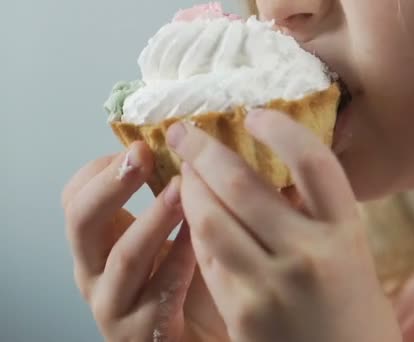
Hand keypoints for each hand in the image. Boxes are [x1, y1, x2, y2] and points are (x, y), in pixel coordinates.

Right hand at [62, 142, 229, 341]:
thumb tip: (188, 146)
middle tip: (142, 155)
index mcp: (97, 244)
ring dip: (153, 218)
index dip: (101, 169)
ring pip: (124, 256)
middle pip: (82, 222)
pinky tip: (203, 236)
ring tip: (180, 189)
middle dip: (112, 184)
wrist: (195, 341)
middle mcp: (95, 273)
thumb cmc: (185, 285)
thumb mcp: (168, 235)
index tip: (140, 146)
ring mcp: (114, 305)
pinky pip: (162, 290)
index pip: (75, 199)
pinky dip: (182, 258)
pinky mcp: (141, 333)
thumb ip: (169, 198)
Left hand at [167, 110, 401, 341]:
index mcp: (347, 236)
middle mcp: (310, 256)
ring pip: (211, 219)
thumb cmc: (354, 314)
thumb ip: (317, 218)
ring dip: (189, 189)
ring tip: (182, 172)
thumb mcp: (351, 258)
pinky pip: (207, 259)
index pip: (313, 163)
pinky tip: (191, 216)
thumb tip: (273, 175)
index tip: (255, 115)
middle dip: (205, 150)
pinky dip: (195, 231)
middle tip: (185, 131)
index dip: (280, 130)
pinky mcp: (243, 313)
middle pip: (244, 185)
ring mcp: (272, 286)